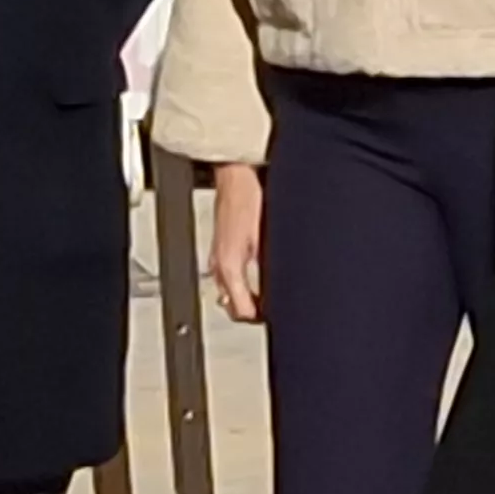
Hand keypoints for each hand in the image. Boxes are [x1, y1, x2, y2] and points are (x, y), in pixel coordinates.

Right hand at [207, 162, 264, 322]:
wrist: (235, 176)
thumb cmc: (249, 199)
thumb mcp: (264, 239)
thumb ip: (267, 270)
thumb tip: (276, 293)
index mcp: (229, 266)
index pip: (241, 311)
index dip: (260, 316)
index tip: (275, 314)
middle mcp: (219, 266)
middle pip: (233, 307)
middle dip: (253, 311)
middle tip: (273, 309)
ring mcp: (218, 258)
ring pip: (229, 294)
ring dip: (247, 298)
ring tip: (268, 296)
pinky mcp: (220, 249)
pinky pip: (228, 278)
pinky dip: (243, 284)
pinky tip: (257, 278)